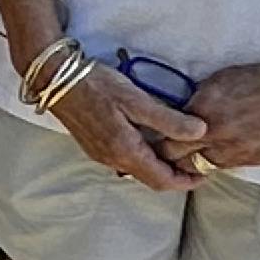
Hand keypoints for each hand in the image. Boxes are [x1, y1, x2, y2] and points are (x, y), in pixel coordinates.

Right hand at [51, 73, 209, 192]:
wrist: (55, 78)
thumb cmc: (96, 85)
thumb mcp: (136, 99)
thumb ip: (169, 119)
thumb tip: (200, 132)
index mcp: (126, 151)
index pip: (163, 181)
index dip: (187, 181)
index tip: (205, 173)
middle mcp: (112, 159)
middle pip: (150, 179)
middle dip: (175, 176)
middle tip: (195, 161)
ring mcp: (101, 155)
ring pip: (137, 171)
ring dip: (158, 167)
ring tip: (177, 151)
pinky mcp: (94, 146)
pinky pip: (125, 161)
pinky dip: (143, 158)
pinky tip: (149, 141)